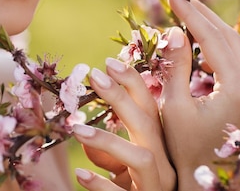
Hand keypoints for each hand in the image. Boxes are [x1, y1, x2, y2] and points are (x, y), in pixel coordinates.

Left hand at [73, 58, 175, 190]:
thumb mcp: (123, 169)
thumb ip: (110, 150)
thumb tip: (83, 129)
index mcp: (160, 147)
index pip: (151, 108)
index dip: (133, 83)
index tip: (108, 62)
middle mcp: (164, 164)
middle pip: (148, 124)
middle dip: (122, 97)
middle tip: (94, 75)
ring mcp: (156, 187)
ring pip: (141, 158)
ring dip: (108, 141)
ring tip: (75, 129)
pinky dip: (101, 184)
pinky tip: (80, 174)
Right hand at [161, 0, 239, 190]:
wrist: (209, 183)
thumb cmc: (186, 149)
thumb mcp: (174, 107)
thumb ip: (176, 66)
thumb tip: (175, 30)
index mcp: (237, 88)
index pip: (212, 38)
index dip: (190, 14)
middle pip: (231, 36)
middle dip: (204, 15)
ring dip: (218, 28)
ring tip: (191, 18)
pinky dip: (227, 45)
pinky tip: (207, 48)